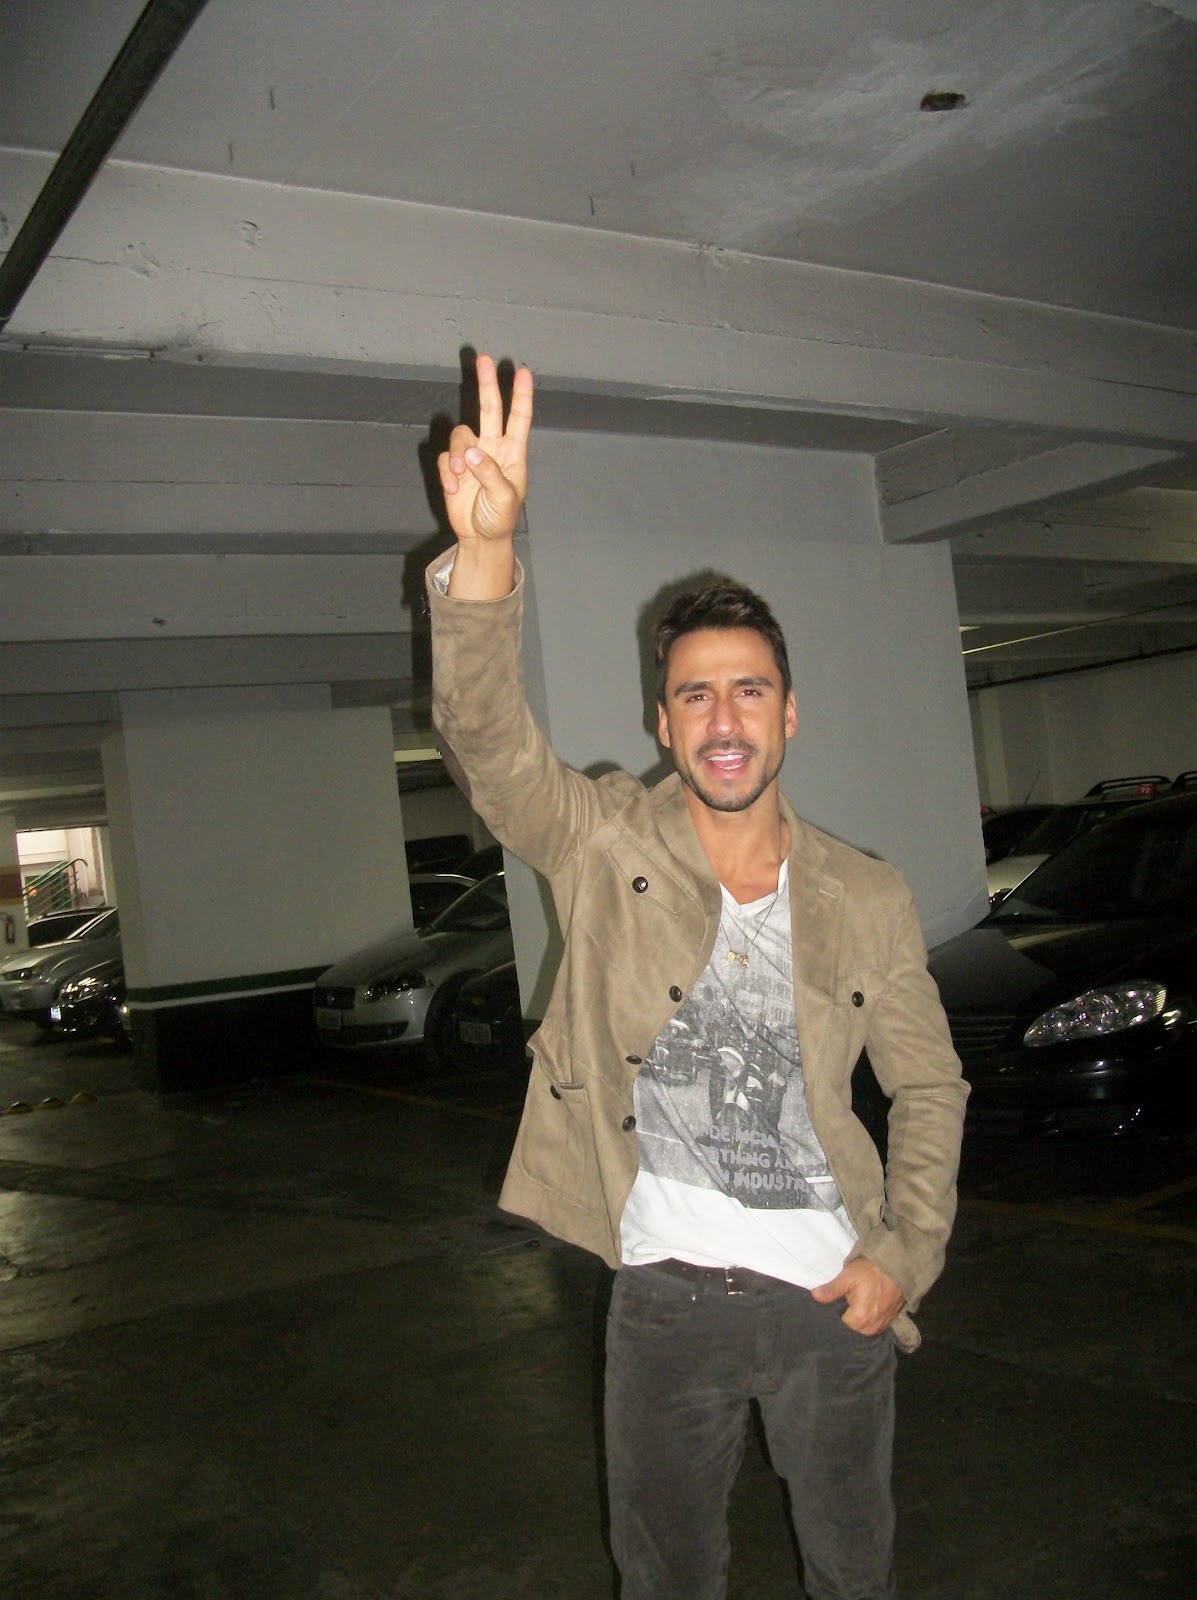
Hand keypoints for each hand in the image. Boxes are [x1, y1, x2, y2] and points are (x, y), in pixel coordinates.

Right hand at [438, 354, 533, 546]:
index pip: (519, 419)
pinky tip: (452, 489)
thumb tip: (471, 452)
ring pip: (460, 435)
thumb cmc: (500, 518)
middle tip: (483, 359)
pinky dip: (446, 472)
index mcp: (512, 453)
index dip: (521, 396)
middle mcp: (492, 448)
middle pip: (489, 409)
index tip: (523, 372)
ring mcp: (471, 456)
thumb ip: (489, 473)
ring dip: (457, 454)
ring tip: (459, 477)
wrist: (480, 537)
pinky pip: (445, 458)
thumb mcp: (504, 498)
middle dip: (486, 384)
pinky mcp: (453, 467)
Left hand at [811, 1258, 905, 1336]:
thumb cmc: (871, 1270)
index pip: (838, 1327)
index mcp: (859, 1320)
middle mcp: (871, 1329)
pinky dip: (865, 1320)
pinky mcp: (888, 1323)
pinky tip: (862, 1308)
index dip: (832, 1317)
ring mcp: (881, 1327)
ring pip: (860, 1329)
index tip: (828, 1309)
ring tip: (850, 1306)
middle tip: (839, 1305)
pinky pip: (871, 1326)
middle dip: (843, 1320)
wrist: (897, 1266)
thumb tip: (814, 1296)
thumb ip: (831, 1290)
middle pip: (850, 1330)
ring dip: (855, 1321)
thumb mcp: (848, 1276)